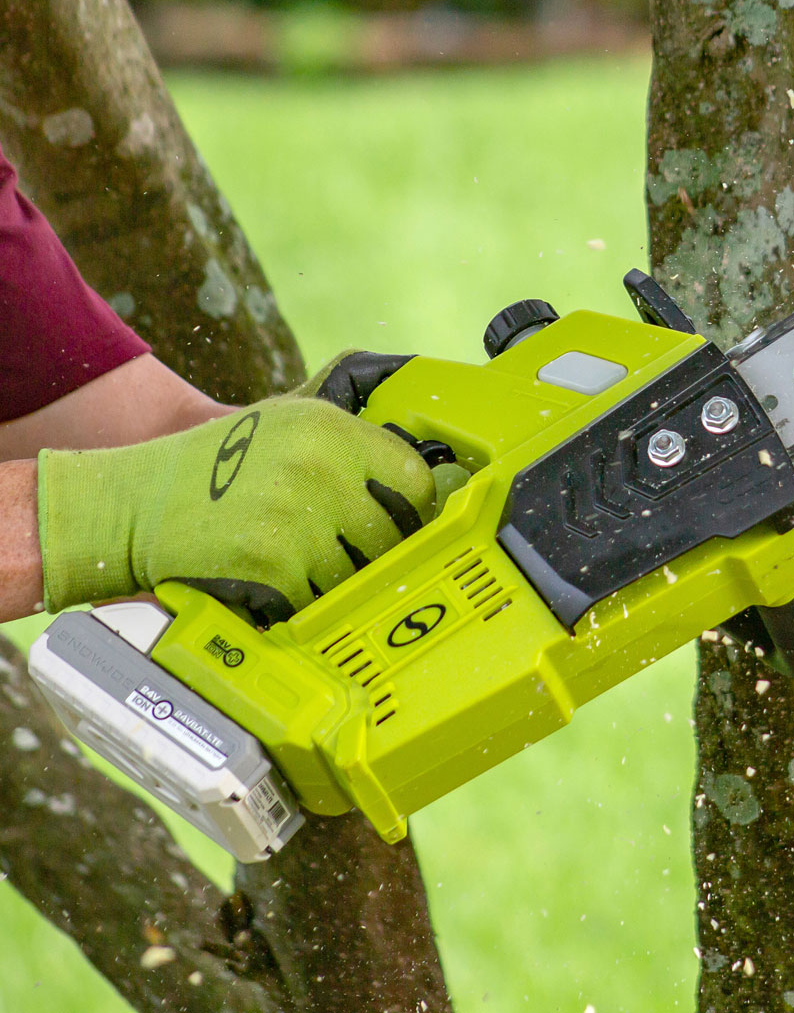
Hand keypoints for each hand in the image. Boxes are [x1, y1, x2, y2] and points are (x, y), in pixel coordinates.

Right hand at [36, 355, 433, 622]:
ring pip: (358, 574)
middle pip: (393, 535)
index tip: (407, 521)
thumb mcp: (288, 423)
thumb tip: (424, 470)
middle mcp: (320, 470)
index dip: (414, 507)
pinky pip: (317, 601)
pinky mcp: (272, 568)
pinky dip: (303, 602)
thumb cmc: (221, 463)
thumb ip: (352, 441)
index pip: (414, 479)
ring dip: (339, 580)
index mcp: (332, 430)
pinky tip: (278, 581)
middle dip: (377, 552)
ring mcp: (297, 521)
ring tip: (308, 563)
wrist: (137, 502)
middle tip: (354, 553)